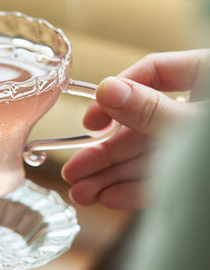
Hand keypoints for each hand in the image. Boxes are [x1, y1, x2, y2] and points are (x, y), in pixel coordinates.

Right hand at [62, 49, 209, 208]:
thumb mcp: (196, 125)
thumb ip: (153, 110)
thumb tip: (107, 90)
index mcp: (208, 76)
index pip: (153, 72)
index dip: (116, 94)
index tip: (91, 123)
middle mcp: (199, 110)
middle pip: (142, 124)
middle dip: (105, 153)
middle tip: (73, 170)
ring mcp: (197, 145)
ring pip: (149, 155)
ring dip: (114, 176)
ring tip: (82, 193)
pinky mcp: (197, 174)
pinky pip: (166, 177)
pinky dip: (139, 189)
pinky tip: (110, 197)